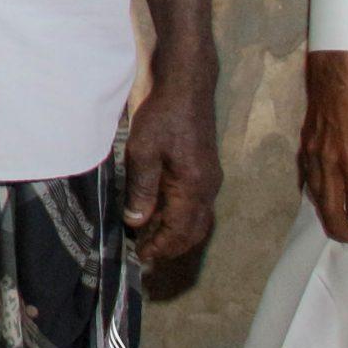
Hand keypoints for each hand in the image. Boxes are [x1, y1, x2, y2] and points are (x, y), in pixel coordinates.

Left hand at [123, 72, 220, 262]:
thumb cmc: (163, 117)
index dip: (161, 246)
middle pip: (193, 231)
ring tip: (150, 241)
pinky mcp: (205, 171)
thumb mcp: (143, 152)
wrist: (187, 89)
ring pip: (198, 220)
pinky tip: (161, 216)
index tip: (141, 257)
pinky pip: (197, 206)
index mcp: (194, 187)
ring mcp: (210, 180)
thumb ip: (142, 189)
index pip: (179, 230)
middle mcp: (208, 188)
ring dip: (176, 234)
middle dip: (170, 246)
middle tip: (145, 255)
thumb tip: (137, 222)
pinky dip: (181, 218)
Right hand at [301, 50, 347, 256]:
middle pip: (332, 215)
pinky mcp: (306, 142)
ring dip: (331, 218)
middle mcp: (331, 164)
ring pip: (318, 199)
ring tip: (344, 228)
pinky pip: (308, 178)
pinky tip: (324, 198)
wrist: (342, 64)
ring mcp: (314, 153)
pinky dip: (318, 195)